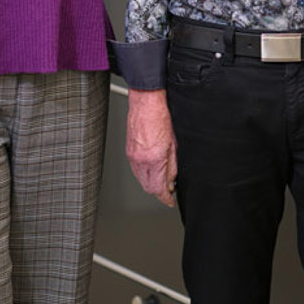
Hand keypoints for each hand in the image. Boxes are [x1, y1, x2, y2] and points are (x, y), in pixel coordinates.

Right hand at [126, 89, 178, 206]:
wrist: (146, 102)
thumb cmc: (161, 117)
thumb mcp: (174, 144)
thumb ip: (172, 165)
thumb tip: (172, 180)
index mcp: (154, 159)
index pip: (158, 188)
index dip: (165, 198)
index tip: (170, 201)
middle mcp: (140, 160)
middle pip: (148, 187)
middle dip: (159, 192)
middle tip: (169, 192)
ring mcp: (132, 156)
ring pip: (141, 179)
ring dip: (151, 184)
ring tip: (162, 181)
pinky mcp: (129, 151)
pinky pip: (136, 170)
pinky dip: (144, 175)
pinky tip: (152, 171)